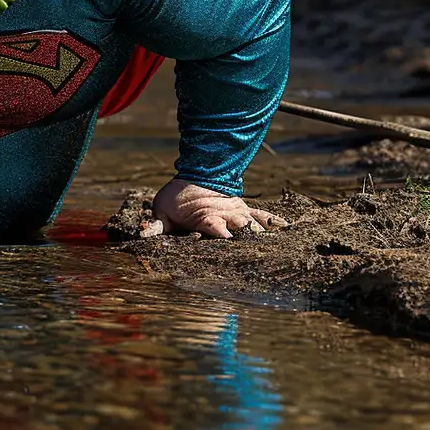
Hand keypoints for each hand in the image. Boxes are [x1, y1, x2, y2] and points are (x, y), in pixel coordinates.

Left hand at [143, 178, 277, 240]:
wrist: (196, 172)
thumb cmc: (176, 198)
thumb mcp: (162, 212)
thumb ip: (156, 227)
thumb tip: (142, 237)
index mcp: (207, 218)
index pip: (216, 230)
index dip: (223, 238)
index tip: (230, 246)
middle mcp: (226, 215)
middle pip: (241, 230)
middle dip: (249, 243)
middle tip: (259, 257)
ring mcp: (238, 211)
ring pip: (255, 225)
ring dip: (263, 237)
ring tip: (277, 250)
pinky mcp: (245, 209)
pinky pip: (263, 214)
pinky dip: (274, 221)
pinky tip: (287, 229)